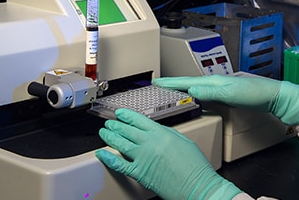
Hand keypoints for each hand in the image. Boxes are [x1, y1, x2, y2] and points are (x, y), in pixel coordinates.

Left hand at [95, 108, 241, 199]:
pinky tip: (102, 153)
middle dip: (116, 125)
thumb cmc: (195, 166)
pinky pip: (119, 164)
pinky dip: (108, 158)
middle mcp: (150, 143)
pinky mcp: (139, 172)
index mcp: (162, 133)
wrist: (196, 185)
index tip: (120, 113)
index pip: (139, 120)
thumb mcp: (184, 141)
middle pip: (127, 130)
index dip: (127, 115)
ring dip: (110, 137)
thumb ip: (168, 134)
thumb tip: (158, 131)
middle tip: (109, 122)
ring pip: (121, 144)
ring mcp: (143, 158)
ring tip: (104, 133)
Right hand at [154, 74, 298, 125]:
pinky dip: (195, 93)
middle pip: (190, 82)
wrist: (276, 96)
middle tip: (158, 85)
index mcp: (215, 80)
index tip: (155, 82)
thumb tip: (191, 89)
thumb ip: (211, 91)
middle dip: (173, 83)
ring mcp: (223, 87)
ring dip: (182, 88)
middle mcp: (217, 82)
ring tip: (170, 90)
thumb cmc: (258, 93)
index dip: (171, 83)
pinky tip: (195, 97)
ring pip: (197, 87)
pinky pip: (205, 93)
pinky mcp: (228, 94)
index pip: (188, 81)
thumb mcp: (232, 93)